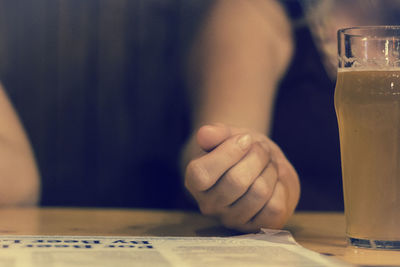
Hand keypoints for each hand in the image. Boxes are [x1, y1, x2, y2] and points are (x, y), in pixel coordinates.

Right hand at [184, 124, 299, 231]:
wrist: (262, 167)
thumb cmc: (241, 151)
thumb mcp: (229, 136)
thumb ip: (216, 133)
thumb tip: (204, 133)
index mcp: (195, 182)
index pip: (203, 173)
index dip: (228, 152)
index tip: (245, 138)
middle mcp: (210, 205)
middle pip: (236, 181)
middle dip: (256, 156)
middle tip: (261, 148)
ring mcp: (233, 219)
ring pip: (258, 192)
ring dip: (270, 169)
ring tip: (268, 163)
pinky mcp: (257, 226)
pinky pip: (275, 207)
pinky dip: (280, 187)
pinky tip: (274, 181)